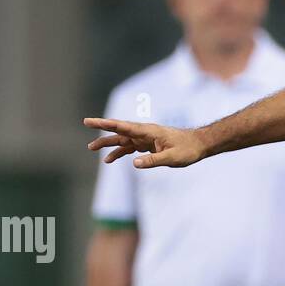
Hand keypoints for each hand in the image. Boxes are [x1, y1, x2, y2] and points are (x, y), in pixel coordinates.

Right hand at [84, 117, 204, 169]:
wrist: (199, 145)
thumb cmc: (188, 149)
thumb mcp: (172, 158)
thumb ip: (153, 161)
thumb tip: (134, 163)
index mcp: (148, 131)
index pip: (123, 126)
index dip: (105, 124)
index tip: (90, 121)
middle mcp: (144, 133)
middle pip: (119, 131)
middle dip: (102, 131)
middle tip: (86, 128)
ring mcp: (145, 138)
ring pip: (122, 140)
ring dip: (108, 144)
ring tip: (92, 149)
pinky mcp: (148, 145)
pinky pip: (130, 147)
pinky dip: (119, 152)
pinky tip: (110, 159)